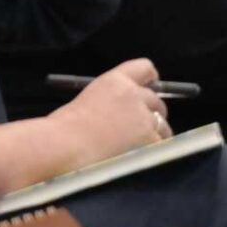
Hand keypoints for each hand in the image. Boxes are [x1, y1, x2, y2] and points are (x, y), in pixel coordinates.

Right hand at [50, 58, 171, 165]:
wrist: (64, 148)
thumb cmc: (64, 129)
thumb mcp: (87, 101)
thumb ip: (110, 101)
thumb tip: (123, 113)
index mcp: (115, 81)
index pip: (145, 68)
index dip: (150, 80)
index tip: (150, 88)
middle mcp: (134, 95)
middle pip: (157, 101)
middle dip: (151, 114)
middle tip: (137, 130)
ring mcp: (144, 118)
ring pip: (162, 125)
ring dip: (153, 135)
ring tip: (134, 148)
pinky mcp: (150, 140)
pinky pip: (160, 145)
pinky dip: (151, 152)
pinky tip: (134, 157)